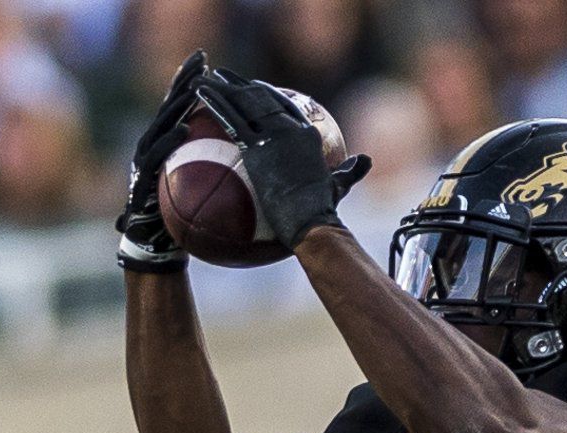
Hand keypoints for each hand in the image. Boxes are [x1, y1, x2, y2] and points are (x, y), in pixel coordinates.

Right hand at [117, 49, 209, 270]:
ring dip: (177, 103)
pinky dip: (170, 140)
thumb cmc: (182, 224)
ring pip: (161, 125)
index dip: (190, 82)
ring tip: (194, 87)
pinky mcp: (140, 179)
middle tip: (202, 61)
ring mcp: (144, 163)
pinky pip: (157, 156)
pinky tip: (184, 127)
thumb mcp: (203, 195)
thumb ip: (217, 174)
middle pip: (170, 107)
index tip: (207, 60)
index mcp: (166, 147)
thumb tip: (255, 163)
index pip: (181, 107)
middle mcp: (152, 149)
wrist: (155, 250)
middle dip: (184, 82)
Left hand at [196, 70, 368, 249]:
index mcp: (309, 134)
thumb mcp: (340, 186)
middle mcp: (290, 128)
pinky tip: (199, 95)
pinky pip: (230, 119)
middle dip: (241, 84)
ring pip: (243, 102)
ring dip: (222, 87)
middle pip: (261, 97)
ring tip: (204, 79)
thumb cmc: (323, 212)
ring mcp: (273, 135)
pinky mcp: (256, 147)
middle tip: (224, 77)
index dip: (267, 94)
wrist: (310, 222)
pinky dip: (214, 103)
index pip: (284, 105)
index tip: (252, 87)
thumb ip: (350, 171)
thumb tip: (366, 160)